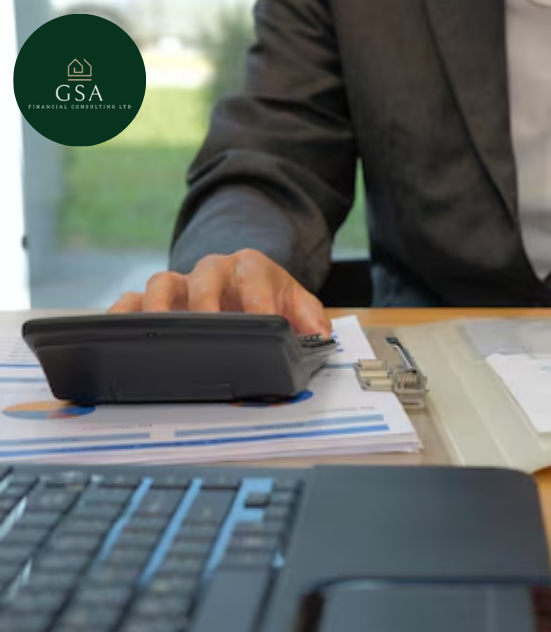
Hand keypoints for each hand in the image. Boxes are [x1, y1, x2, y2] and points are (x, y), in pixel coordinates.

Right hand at [109, 249, 331, 336]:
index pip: (255, 278)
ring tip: (159, 326)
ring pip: (162, 282)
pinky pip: (132, 301)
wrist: (246, 284)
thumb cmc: (271, 297)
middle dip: (206, 301)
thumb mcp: (297, 304)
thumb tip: (321, 337)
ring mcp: (182, 284)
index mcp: (251, 267)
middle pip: (205, 276)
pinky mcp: (155, 300)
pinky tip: (115, 330)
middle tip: (208, 325)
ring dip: (159, 304)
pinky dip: (122, 313)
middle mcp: (213, 270)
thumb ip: (311, 319)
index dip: (259, 299)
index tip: (263, 322)